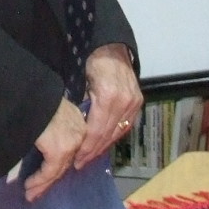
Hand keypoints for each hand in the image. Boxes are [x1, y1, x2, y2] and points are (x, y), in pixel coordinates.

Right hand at [24, 99, 86, 200]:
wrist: (22, 93)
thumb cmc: (30, 101)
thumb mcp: (47, 114)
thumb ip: (52, 130)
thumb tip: (46, 148)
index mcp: (77, 121)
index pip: (71, 150)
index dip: (59, 167)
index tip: (48, 179)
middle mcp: (79, 132)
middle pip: (66, 162)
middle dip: (50, 179)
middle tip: (36, 192)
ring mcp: (71, 141)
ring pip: (58, 170)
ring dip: (42, 184)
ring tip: (30, 194)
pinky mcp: (59, 149)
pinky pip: (49, 171)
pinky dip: (39, 181)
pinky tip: (29, 186)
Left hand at [73, 45, 143, 170]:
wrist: (110, 44)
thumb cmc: (88, 59)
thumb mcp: (76, 80)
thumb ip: (76, 104)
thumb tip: (70, 129)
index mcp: (107, 96)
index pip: (96, 131)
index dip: (86, 148)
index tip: (75, 160)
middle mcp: (124, 101)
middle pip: (107, 134)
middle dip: (93, 151)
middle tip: (79, 164)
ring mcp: (134, 101)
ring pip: (118, 131)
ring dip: (104, 146)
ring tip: (90, 157)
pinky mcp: (138, 101)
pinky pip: (126, 124)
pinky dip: (115, 135)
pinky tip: (104, 143)